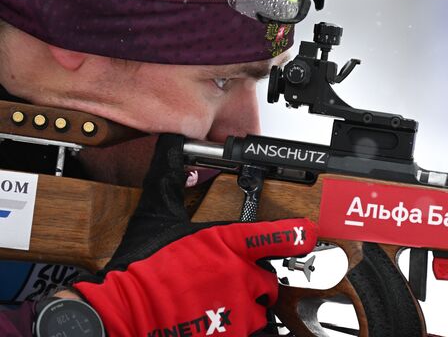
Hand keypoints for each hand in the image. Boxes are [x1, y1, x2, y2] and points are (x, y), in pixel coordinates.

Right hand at [71, 134, 317, 335]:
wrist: (125, 311)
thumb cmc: (142, 267)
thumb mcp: (156, 215)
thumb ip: (170, 178)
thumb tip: (169, 144)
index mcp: (228, 242)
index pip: (275, 236)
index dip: (295, 234)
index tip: (307, 234)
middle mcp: (242, 273)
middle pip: (269, 278)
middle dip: (255, 280)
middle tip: (229, 281)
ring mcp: (241, 308)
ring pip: (262, 307)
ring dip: (248, 306)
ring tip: (219, 305)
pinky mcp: (234, 334)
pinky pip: (251, 330)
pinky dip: (237, 327)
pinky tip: (215, 323)